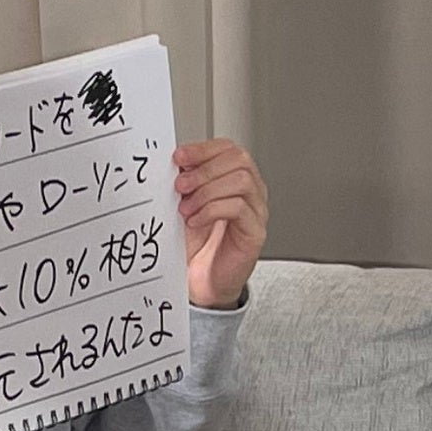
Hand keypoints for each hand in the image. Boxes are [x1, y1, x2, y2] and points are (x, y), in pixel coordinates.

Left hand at [177, 138, 267, 310]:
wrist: (200, 280)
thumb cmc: (196, 243)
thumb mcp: (185, 203)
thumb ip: (185, 181)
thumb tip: (174, 161)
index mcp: (235, 178)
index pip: (229, 149)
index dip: (204, 149)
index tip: (178, 156)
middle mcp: (251, 191)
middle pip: (239, 160)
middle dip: (205, 169)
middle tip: (180, 185)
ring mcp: (257, 211)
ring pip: (242, 181)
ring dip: (207, 191)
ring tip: (185, 207)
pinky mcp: (255, 232)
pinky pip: (239, 209)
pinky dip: (211, 211)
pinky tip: (195, 221)